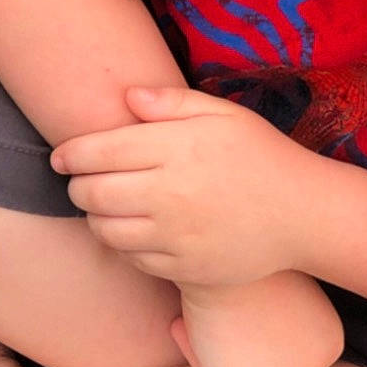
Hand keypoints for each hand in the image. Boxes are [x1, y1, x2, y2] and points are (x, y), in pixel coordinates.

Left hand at [50, 86, 314, 284]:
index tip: (62, 157)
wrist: (305, 215)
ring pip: (106, 231)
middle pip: (92, 193)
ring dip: (94, 218)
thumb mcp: (224, 115)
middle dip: (76, 186)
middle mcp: (171, 193)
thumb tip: (126, 97)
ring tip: (103, 208)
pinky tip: (132, 233)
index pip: (97, 151)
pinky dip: (122, 246)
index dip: (70, 154)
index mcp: (177, 148)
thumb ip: (172, 103)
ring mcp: (177, 236)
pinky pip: (133, 260)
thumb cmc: (262, 157)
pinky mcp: (185, 268)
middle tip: (80, 183)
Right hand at [173, 273, 345, 366]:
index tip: (238, 308)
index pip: (286, 356)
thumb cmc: (249, 262)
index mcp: (332, 341)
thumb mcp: (285, 281)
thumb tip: (263, 334)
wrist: (219, 245)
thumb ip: (285, 312)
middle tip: (211, 316)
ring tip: (197, 326)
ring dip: (214, 366)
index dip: (256, 337)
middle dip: (232, 352)